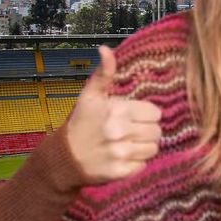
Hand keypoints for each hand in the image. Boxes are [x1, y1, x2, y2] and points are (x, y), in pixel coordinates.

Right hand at [65, 45, 162, 183]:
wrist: (64, 157)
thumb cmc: (81, 123)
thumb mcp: (90, 95)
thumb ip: (103, 73)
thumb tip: (106, 48)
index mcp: (117, 110)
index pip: (155, 113)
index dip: (146, 115)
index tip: (134, 117)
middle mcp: (120, 131)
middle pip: (157, 131)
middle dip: (146, 131)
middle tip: (131, 131)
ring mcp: (120, 153)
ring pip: (153, 149)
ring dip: (143, 147)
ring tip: (127, 144)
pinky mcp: (120, 172)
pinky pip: (143, 165)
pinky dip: (136, 163)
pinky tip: (123, 157)